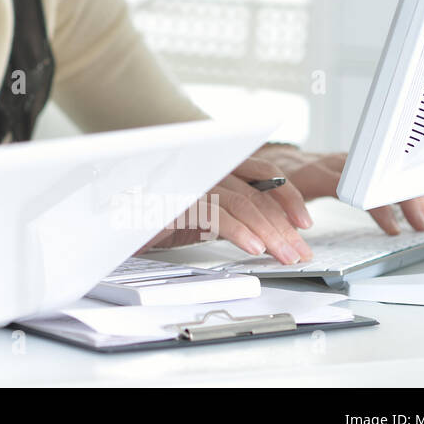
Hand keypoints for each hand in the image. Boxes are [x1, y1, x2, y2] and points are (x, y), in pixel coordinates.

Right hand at [145, 152, 315, 264]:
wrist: (118, 224)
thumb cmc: (159, 220)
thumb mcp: (205, 216)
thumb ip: (234, 215)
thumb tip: (273, 232)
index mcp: (216, 167)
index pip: (262, 172)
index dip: (288, 195)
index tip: (304, 222)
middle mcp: (206, 168)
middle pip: (257, 194)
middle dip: (284, 226)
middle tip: (300, 251)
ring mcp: (192, 181)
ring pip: (243, 203)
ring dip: (270, 233)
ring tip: (285, 256)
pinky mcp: (177, 200)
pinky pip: (217, 214)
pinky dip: (239, 232)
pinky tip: (254, 249)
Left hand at [267, 147, 423, 234]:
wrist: (270, 159)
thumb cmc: (272, 182)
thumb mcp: (275, 197)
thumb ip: (287, 209)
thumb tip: (301, 229)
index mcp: (315, 173)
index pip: (354, 188)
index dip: (377, 207)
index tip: (394, 229)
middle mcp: (333, 164)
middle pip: (379, 178)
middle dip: (405, 200)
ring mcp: (345, 163)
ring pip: (385, 174)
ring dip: (410, 195)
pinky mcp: (351, 165)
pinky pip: (382, 175)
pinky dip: (402, 190)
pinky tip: (418, 206)